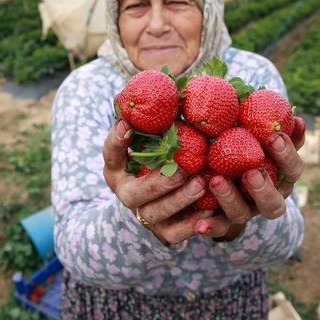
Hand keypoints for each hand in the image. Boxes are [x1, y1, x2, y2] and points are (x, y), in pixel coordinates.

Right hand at [103, 119, 212, 244]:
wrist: (158, 204)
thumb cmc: (158, 161)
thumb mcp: (152, 143)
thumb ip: (157, 123)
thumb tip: (176, 85)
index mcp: (118, 169)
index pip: (110, 153)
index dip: (116, 140)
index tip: (127, 124)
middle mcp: (127, 193)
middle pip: (136, 193)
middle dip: (158, 183)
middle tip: (181, 171)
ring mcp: (144, 215)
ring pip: (157, 213)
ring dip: (179, 200)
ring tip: (201, 184)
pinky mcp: (163, 233)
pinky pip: (176, 234)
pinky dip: (191, 226)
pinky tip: (208, 214)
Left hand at [194, 116, 306, 239]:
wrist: (218, 168)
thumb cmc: (244, 143)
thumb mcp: (257, 133)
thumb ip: (271, 124)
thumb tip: (293, 114)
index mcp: (281, 176)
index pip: (293, 169)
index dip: (287, 155)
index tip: (273, 136)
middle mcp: (267, 198)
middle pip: (274, 203)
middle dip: (263, 189)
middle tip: (251, 172)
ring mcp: (245, 212)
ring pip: (242, 214)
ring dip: (230, 199)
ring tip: (216, 180)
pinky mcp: (223, 222)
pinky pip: (217, 228)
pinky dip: (210, 226)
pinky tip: (199, 223)